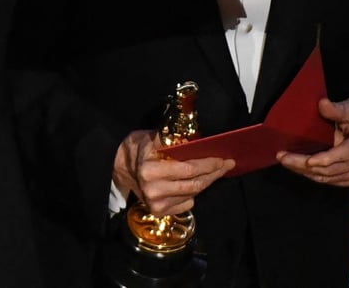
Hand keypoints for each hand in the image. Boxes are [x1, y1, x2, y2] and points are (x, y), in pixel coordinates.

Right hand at [113, 130, 233, 215]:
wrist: (120, 167)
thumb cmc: (139, 148)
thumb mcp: (152, 137)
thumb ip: (171, 138)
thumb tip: (196, 138)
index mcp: (151, 171)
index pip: (189, 169)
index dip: (209, 165)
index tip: (223, 159)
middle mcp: (153, 190)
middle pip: (195, 185)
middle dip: (214, 174)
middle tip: (227, 165)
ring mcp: (156, 204)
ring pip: (193, 195)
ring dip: (207, 183)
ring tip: (216, 171)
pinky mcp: (159, 212)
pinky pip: (187, 204)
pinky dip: (194, 193)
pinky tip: (196, 182)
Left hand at [278, 97, 348, 186]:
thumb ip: (336, 108)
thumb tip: (322, 104)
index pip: (343, 154)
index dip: (325, 159)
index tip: (307, 161)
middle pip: (330, 168)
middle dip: (304, 165)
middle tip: (283, 157)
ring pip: (326, 177)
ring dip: (303, 172)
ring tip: (285, 161)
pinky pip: (328, 180)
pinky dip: (311, 175)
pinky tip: (296, 167)